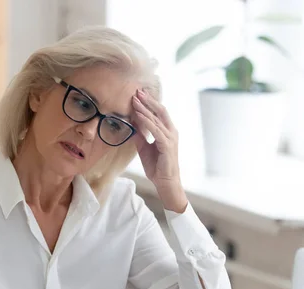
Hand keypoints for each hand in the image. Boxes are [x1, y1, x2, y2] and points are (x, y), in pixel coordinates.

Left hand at [131, 89, 187, 212]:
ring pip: (157, 118)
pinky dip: (146, 121)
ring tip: (135, 100)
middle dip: (148, 100)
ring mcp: (170, 137)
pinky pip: (155, 130)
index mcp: (167, 131)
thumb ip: (141, 135)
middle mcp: (171, 132)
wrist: (165, 182)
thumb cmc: (157, 166)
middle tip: (137, 91)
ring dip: (145, 109)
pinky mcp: (167, 145)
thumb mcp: (144, 148)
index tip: (138, 95)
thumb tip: (133, 123)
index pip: (158, 113)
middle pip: (160, 111)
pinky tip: (138, 115)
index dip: (149, 103)